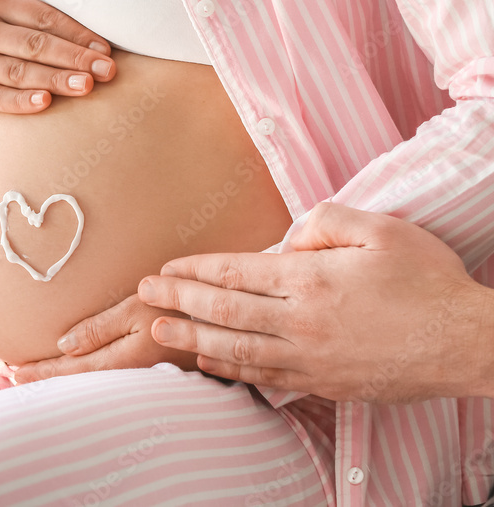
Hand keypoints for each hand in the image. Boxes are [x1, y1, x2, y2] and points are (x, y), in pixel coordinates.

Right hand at [0, 0, 115, 112]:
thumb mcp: (5, 8)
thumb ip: (39, 18)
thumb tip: (96, 41)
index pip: (43, 18)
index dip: (77, 35)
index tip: (105, 50)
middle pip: (34, 45)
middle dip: (74, 59)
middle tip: (106, 71)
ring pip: (18, 72)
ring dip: (56, 80)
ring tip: (86, 86)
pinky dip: (21, 101)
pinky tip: (46, 102)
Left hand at [12, 294, 197, 383]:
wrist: (226, 324)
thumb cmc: (181, 308)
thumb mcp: (137, 310)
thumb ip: (100, 329)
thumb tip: (63, 346)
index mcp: (122, 363)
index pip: (71, 371)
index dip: (42, 372)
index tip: (14, 372)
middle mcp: (129, 379)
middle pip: (79, 384)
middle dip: (48, 382)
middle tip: (14, 380)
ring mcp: (142, 382)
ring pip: (94, 386)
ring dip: (66, 383)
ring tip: (38, 381)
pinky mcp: (153, 379)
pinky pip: (110, 383)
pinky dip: (87, 380)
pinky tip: (79, 375)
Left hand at [138, 202, 493, 402]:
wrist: (468, 343)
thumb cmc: (427, 282)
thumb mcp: (380, 229)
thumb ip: (325, 222)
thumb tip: (288, 235)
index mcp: (310, 279)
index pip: (235, 273)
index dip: (194, 270)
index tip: (165, 268)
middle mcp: (301, 322)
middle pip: (223, 312)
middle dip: (177, 301)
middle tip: (144, 295)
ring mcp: (309, 358)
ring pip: (235, 350)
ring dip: (191, 339)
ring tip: (157, 332)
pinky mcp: (323, 383)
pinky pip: (264, 377)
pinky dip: (229, 369)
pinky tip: (210, 364)